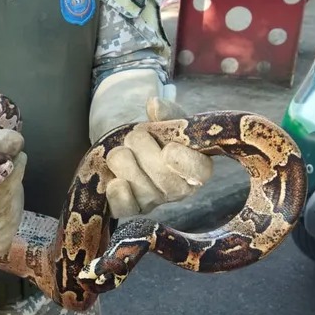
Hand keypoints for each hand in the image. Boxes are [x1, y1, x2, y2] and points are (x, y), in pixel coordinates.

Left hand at [104, 97, 213, 217]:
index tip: (168, 148)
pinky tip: (115, 181)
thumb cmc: (157, 135)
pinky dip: (118, 194)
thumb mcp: (167, 120)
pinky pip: (125, 209)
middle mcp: (179, 189)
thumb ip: (166, 113)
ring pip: (141, 189)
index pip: (199, 171)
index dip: (184, 162)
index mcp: (197, 166)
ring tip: (123, 150)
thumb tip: (155, 105)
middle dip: (144, 149)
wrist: (132, 149)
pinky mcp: (130, 208)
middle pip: (164, 178)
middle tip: (135, 135)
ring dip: (125, 162)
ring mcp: (154, 201)